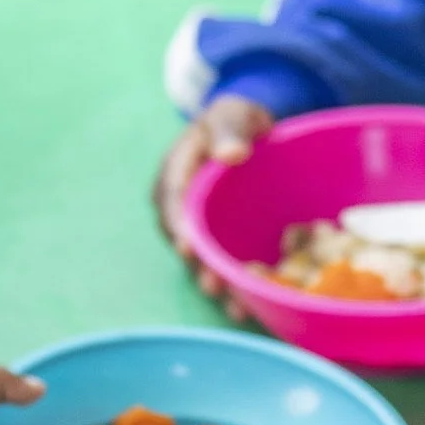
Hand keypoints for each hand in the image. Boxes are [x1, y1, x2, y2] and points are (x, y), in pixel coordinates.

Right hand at [153, 95, 272, 322]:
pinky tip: (253, 308)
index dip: (179, 227)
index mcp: (174, 175)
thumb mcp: (231, 115)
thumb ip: (230, 130)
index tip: (189, 248)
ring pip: (204, 262)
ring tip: (236, 309)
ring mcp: (201, 229)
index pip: (171, 202)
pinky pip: (225, 265)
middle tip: (213, 286)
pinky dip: (237, 287)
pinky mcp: (221, 243)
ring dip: (219, 286)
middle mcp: (181, 209)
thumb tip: (230, 153)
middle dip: (199, 267)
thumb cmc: (236, 121)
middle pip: (185, 241)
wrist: (251, 133)